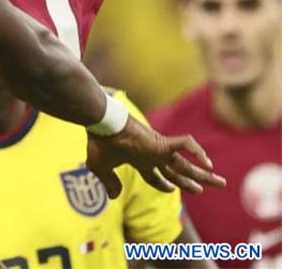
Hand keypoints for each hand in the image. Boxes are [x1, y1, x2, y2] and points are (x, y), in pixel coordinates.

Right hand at [86, 115, 226, 198]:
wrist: (101, 123)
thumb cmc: (98, 142)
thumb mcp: (100, 168)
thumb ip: (109, 183)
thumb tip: (115, 197)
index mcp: (139, 159)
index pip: (157, 175)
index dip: (165, 185)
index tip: (172, 191)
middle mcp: (152, 155)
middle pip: (178, 172)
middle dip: (194, 181)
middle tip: (209, 187)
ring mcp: (158, 149)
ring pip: (186, 165)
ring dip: (204, 174)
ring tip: (221, 182)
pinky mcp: (161, 142)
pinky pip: (185, 145)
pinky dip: (197, 152)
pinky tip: (208, 163)